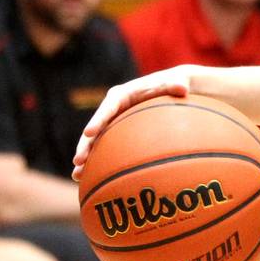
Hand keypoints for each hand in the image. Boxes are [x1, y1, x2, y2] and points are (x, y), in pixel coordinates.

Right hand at [72, 67, 194, 179]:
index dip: (97, 120)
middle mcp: (113, 107)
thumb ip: (176, 85)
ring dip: (86, 157)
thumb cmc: (174, 84)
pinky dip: (98, 161)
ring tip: (77, 175)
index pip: (107, 108)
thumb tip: (183, 89)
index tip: (88, 133)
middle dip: (85, 145)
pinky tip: (90, 178)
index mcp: (122, 94)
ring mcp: (114, 120)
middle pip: (95, 128)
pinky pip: (106, 146)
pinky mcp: (118, 130)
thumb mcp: (177, 82)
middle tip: (77, 161)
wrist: (173, 87)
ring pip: (96, 141)